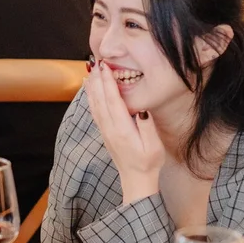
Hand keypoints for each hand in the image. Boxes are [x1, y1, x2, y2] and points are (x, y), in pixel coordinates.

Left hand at [83, 62, 164, 204]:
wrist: (136, 180)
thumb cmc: (149, 163)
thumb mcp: (154, 146)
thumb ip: (147, 127)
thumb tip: (142, 109)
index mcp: (122, 129)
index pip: (113, 101)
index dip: (108, 83)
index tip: (105, 67)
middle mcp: (110, 129)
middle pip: (101, 100)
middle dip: (98, 80)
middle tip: (96, 62)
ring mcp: (105, 131)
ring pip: (95, 105)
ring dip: (92, 87)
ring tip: (89, 71)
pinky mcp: (105, 134)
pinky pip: (95, 112)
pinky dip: (91, 99)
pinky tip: (89, 91)